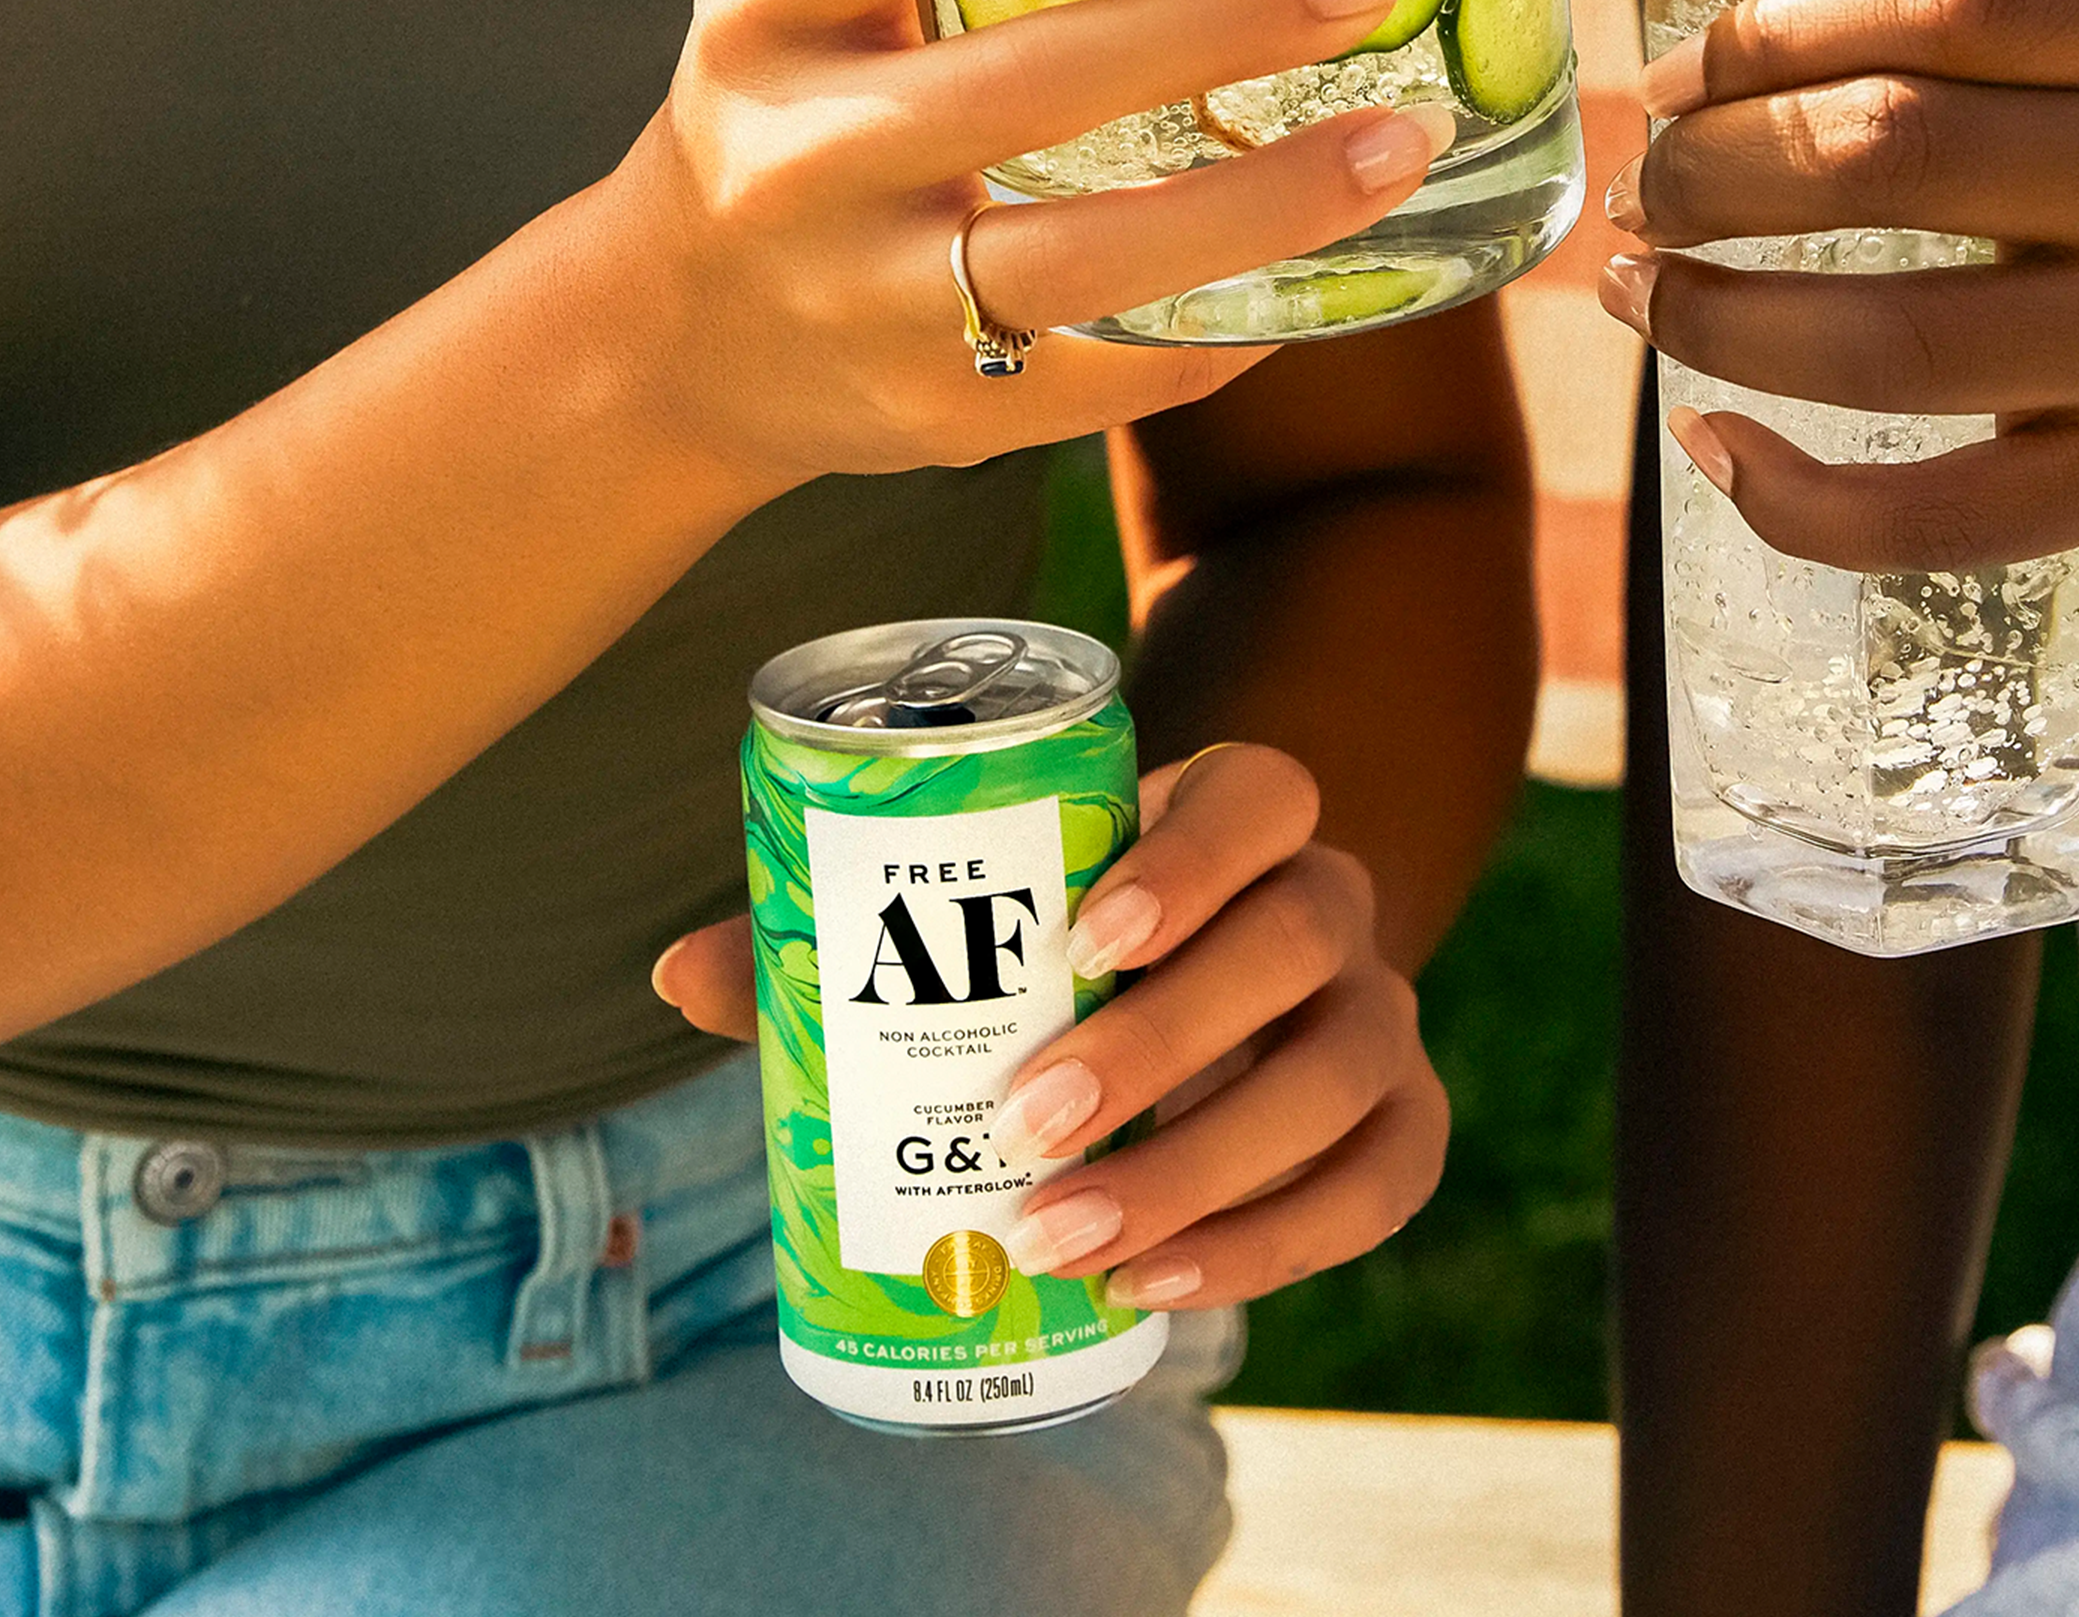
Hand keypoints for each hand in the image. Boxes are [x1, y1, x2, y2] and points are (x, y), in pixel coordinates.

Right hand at [615, 0, 1455, 491]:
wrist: (675, 341)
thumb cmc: (789, 117)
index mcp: (772, 15)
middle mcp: (807, 159)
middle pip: (1032, 86)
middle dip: (1216, 28)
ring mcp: (870, 302)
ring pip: (1091, 257)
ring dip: (1267, 202)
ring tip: (1400, 141)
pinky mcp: (940, 414)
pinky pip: (1115, 373)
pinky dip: (1230, 321)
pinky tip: (1335, 272)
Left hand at [651, 742, 1445, 1311]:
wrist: (1209, 992)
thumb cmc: (1062, 946)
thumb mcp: (987, 920)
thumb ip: (848, 936)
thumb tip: (679, 973)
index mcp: (1242, 815)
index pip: (1264, 793)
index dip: (1193, 856)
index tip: (1085, 933)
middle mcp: (1330, 900)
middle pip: (1299, 939)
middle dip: (1168, 1039)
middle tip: (1028, 1121)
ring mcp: (1378, 1012)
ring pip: (1344, 1072)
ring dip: (1203, 1167)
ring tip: (1061, 1239)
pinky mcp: (1399, 1122)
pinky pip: (1381, 1184)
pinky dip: (1276, 1243)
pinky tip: (1156, 1285)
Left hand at [1600, 0, 2078, 579]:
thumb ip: (2032, 52)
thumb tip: (1760, 75)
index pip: (1943, 1)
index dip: (1769, 35)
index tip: (1677, 73)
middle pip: (1890, 156)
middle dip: (1716, 172)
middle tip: (1649, 190)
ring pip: (1891, 345)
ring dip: (1722, 321)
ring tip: (1646, 299)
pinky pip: (1945, 518)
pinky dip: (1803, 503)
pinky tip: (1718, 454)